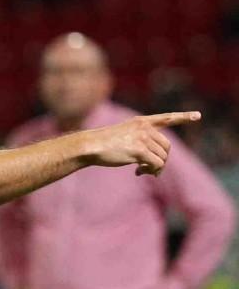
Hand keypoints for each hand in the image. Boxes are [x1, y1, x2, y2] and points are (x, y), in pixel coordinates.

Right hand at [85, 111, 199, 176]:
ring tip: (141, 171)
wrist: (91, 145)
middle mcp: (145, 128)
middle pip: (166, 147)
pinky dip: (151, 171)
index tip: (198, 116)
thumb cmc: (103, 144)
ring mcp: (143, 138)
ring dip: (155, 168)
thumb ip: (140, 142)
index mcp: (142, 122)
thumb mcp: (124, 136)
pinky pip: (156, 164)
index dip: (183, 117)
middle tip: (149, 170)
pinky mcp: (139, 150)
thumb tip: (154, 163)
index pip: (167, 118)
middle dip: (161, 160)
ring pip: (162, 157)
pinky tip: (138, 172)